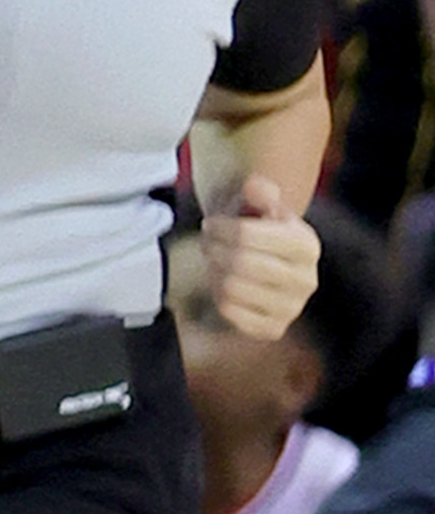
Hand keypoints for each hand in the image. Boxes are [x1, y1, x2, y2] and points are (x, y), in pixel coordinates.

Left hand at [202, 175, 318, 338]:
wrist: (265, 264)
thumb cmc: (258, 229)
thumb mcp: (260, 205)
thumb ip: (259, 191)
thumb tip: (255, 184)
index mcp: (306, 245)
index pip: (246, 235)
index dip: (219, 228)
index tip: (210, 224)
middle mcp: (307, 280)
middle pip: (239, 263)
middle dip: (213, 249)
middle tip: (206, 242)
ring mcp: (292, 307)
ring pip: (232, 288)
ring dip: (213, 271)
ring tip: (214, 260)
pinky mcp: (273, 329)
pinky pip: (230, 312)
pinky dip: (218, 295)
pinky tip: (223, 284)